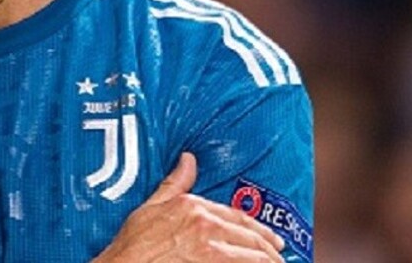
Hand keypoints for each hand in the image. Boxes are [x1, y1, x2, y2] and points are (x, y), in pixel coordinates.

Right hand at [92, 152, 286, 261]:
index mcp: (193, 206)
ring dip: (268, 261)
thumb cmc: (132, 244)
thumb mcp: (150, 207)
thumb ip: (174, 184)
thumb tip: (188, 159)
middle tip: (280, 255)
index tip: (270, 238)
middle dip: (269, 247)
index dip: (257, 228)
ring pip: (253, 255)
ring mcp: (211, 247)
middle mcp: (206, 224)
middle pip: (250, 236)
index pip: (237, 216)